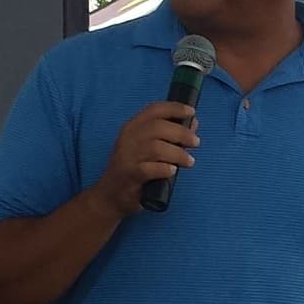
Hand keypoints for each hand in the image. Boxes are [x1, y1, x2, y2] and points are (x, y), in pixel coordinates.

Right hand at [91, 101, 200, 218]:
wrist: (109, 194)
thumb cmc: (131, 169)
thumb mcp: (145, 147)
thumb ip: (168, 135)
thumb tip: (192, 124)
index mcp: (131, 127)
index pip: (154, 110)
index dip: (174, 108)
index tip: (191, 112)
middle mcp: (128, 139)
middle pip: (158, 127)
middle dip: (181, 133)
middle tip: (195, 142)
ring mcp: (127, 157)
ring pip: (157, 148)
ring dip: (178, 154)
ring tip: (188, 161)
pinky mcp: (130, 175)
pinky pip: (151, 169)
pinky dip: (166, 169)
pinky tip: (172, 171)